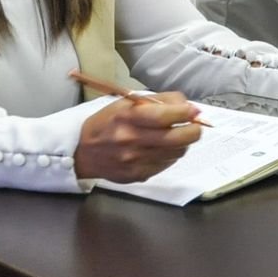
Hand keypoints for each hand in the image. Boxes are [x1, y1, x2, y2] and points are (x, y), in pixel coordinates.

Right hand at [74, 93, 203, 182]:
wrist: (83, 152)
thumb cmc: (108, 122)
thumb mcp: (127, 102)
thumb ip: (159, 101)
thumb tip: (188, 106)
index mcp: (128, 118)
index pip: (164, 116)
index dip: (185, 112)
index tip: (194, 110)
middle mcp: (132, 140)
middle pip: (178, 139)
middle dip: (194, 130)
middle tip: (194, 125)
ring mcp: (136, 161)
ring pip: (177, 152)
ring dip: (182, 143)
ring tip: (174, 135)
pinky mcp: (139, 175)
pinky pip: (167, 164)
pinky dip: (170, 154)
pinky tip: (161, 148)